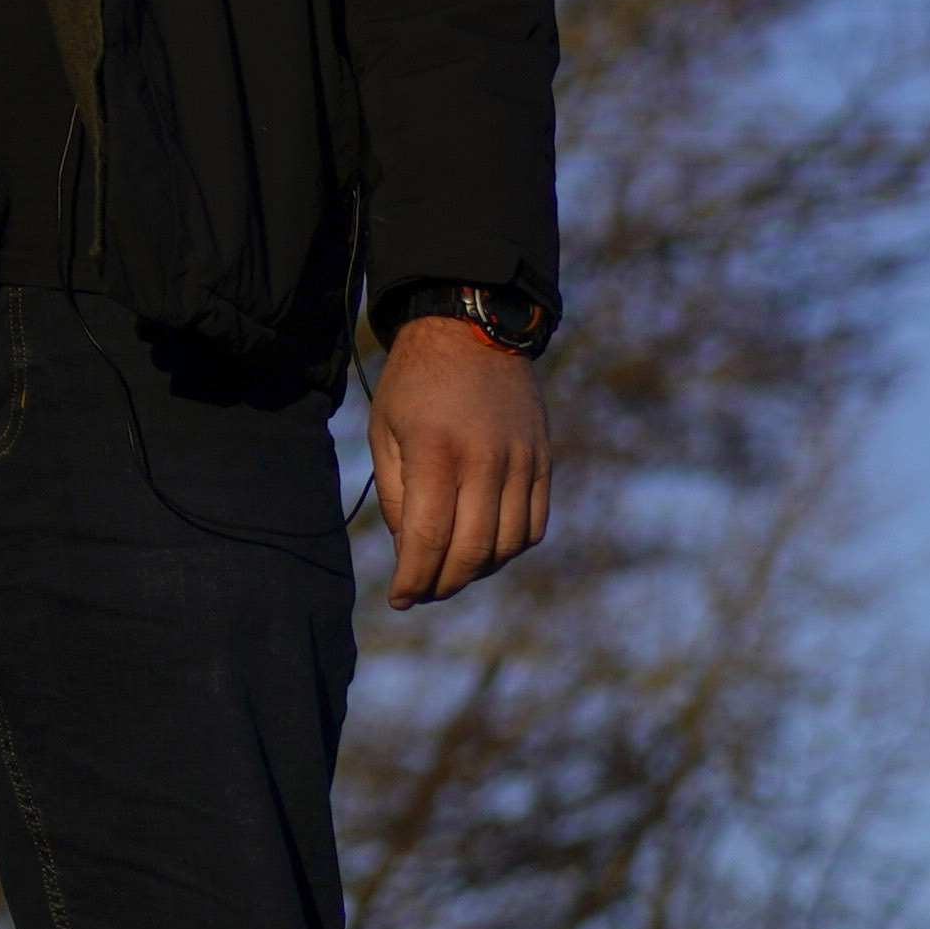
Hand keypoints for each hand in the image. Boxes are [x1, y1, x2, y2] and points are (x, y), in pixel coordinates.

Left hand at [371, 320, 549, 606]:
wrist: (472, 330)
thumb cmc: (415, 383)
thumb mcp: (386, 433)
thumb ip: (399, 496)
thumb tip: (411, 552)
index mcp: (437, 454)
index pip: (429, 540)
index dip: (414, 579)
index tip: (400, 598)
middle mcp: (486, 462)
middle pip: (473, 551)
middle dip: (443, 583)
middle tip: (422, 592)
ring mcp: (522, 462)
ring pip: (509, 545)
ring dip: (479, 571)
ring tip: (450, 573)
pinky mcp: (543, 461)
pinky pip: (535, 523)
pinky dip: (511, 547)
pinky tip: (486, 549)